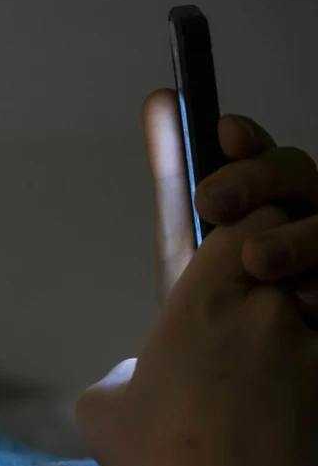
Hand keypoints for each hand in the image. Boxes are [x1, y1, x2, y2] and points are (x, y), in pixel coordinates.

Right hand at [77, 202, 317, 465]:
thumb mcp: (105, 411)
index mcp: (203, 302)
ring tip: (284, 356)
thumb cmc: (157, 465)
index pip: (251, 220)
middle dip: (288, 265)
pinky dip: (314, 369)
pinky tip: (297, 399)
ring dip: (309, 316)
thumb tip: (140, 377)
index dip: (251, 228)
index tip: (243, 251)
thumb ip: (125, 374)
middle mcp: (270, 312)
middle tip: (268, 299)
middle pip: (298, 250)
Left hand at [143, 89, 317, 314]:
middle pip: (299, 173)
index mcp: (267, 195)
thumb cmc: (210, 294)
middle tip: (214, 202)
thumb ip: (176, 173)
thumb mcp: (186, 238)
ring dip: (299, 237)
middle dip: (258, 179)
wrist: (221, 368)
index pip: (265, 152)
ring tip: (256, 259)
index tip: (225, 132)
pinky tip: (304, 301)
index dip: (250, 139)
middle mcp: (306, 213)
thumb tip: (161, 97)